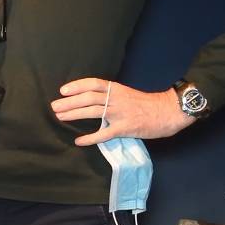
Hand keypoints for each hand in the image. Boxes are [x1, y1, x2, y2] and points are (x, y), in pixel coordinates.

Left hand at [52, 77, 195, 145]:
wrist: (169, 111)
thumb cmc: (148, 104)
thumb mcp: (127, 94)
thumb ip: (111, 96)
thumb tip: (93, 100)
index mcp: (117, 89)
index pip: (93, 83)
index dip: (76, 86)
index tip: (63, 90)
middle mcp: (116, 99)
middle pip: (88, 98)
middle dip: (69, 102)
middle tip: (55, 107)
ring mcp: (120, 113)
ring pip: (93, 112)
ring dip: (74, 114)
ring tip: (60, 117)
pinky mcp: (125, 128)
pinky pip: (104, 134)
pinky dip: (90, 138)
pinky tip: (79, 140)